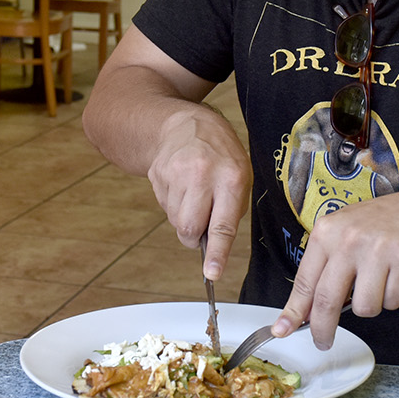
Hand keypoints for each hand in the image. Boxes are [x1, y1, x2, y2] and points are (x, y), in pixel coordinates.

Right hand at [145, 107, 251, 280]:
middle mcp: (203, 176)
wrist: (184, 123)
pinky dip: (173, 205)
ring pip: (175, 221)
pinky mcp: (157, 174)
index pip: (223, 224)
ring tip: (193, 195)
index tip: (212, 273)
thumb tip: (214, 246)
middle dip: (194, 237)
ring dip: (184, 219)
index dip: (217, 253)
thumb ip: (231, 210)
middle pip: (190, 228)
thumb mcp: (240, 175)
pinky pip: (164, 207)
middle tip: (200, 226)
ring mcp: (176, 174)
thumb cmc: (220, 154)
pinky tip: (181, 186)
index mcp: (232, 178)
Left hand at [276, 190, 398, 348]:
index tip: (282, 330)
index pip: (305, 281)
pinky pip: (393, 302)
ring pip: (364, 307)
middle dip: (323, 329)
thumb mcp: (343, 233)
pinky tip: (398, 275)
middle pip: (327, 301)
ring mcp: (379, 249)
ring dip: (372, 304)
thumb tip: (304, 311)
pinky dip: (396, 296)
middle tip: (324, 341)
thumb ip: (324, 267)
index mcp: (327, 231)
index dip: (293, 311)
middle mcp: (350, 239)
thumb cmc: (380, 224)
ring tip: (380, 280)